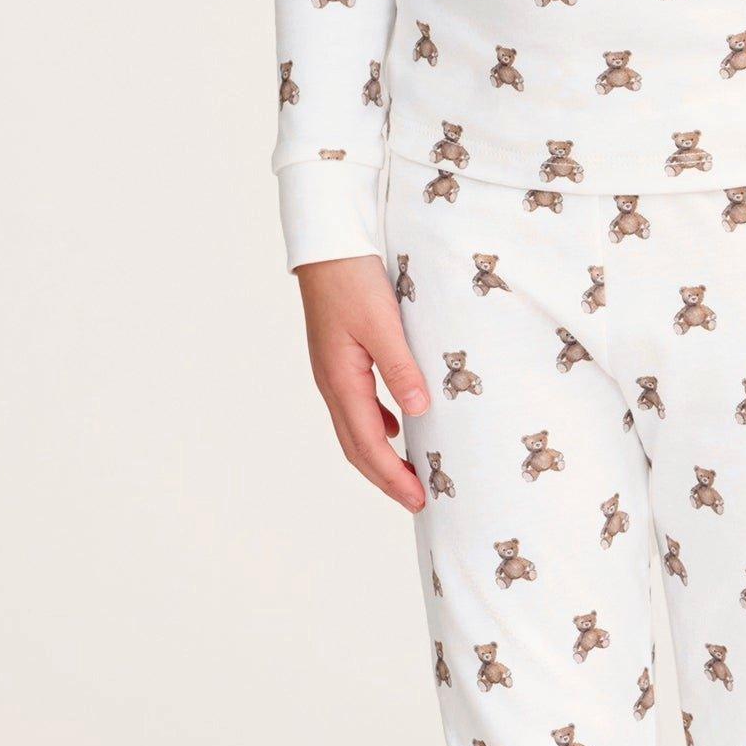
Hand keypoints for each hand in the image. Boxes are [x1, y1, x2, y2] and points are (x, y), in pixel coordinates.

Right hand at [296, 253, 431, 509]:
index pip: (367, 445)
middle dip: (386, 478)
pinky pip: (357, 406)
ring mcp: (333, 372)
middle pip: (356, 446)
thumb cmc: (352, 279)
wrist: (327, 245)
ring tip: (408, 473)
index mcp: (341, 380)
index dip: (393, 476)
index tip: (419, 499)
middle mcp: (332, 383)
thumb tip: (418, 411)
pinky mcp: (339, 359)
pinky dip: (375, 427)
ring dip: (380, 457)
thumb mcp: (383, 323)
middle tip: (417, 500)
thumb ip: (400, 367)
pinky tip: (394, 426)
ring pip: (354, 429)